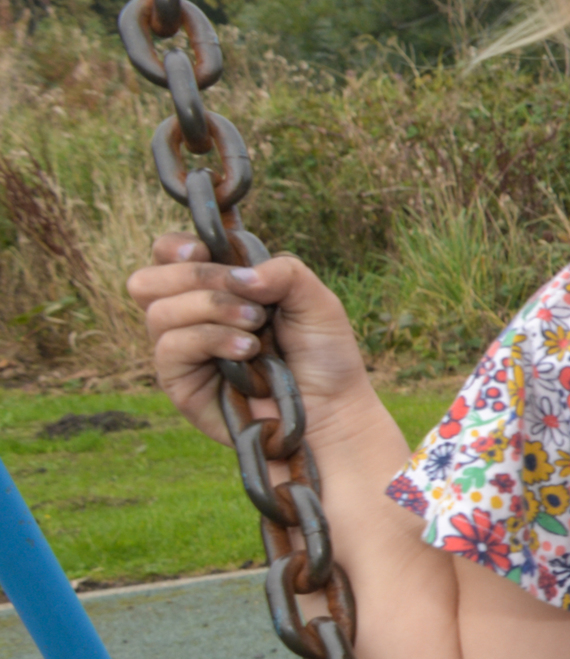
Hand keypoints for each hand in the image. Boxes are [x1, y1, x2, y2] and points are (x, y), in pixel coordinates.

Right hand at [126, 237, 374, 445]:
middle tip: (248, 296)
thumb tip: (240, 276)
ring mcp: (181, 351)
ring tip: (256, 327)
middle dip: (197, 277)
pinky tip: (246, 351)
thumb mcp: (316, 300)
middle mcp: (189, 317)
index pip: (167, 255)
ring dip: (211, 308)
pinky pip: (170, 347)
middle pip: (148, 281)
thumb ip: (284, 271)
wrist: (333, 411)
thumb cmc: (324, 355)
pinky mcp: (180, 383)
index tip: (207, 251)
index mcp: (216, 288)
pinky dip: (210, 339)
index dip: (175, 247)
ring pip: (158, 312)